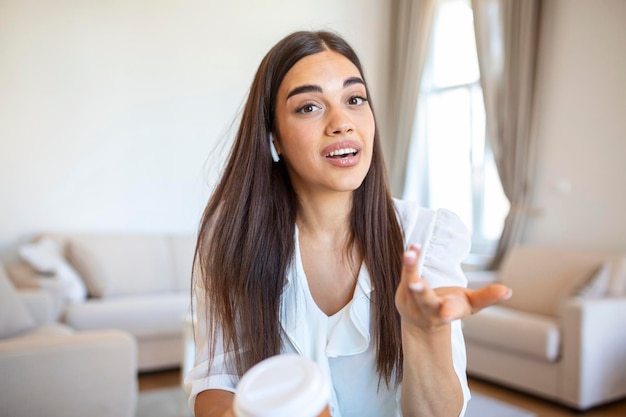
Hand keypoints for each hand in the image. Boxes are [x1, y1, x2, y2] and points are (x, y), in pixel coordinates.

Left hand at [395, 246, 510, 331]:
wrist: (421, 322)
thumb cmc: (450, 307)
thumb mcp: (470, 305)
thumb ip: (487, 297)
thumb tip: (508, 291)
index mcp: (449, 312)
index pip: (451, 312)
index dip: (450, 312)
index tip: (447, 313)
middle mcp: (429, 309)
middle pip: (425, 301)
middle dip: (421, 291)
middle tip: (415, 282)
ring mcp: (413, 302)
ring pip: (410, 285)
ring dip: (410, 268)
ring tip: (410, 253)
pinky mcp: (403, 291)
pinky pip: (405, 274)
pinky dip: (409, 261)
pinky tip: (412, 248)